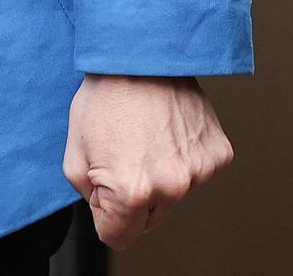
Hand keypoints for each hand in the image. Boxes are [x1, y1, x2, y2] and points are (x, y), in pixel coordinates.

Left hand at [62, 74, 232, 248]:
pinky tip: (169, 131)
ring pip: (173, 195)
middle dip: (134, 196)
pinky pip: (196, 173)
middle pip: (149, 219)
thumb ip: (90, 197)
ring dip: (160, 176)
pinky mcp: (217, 154)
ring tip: (147, 137)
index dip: (107, 213)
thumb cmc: (107, 96)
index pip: (119, 237)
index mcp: (132, 191)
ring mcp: (198, 171)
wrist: (143, 54)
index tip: (107, 189)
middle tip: (126, 153)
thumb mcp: (75, 154)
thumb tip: (108, 213)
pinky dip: (184, 159)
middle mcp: (170, 186)